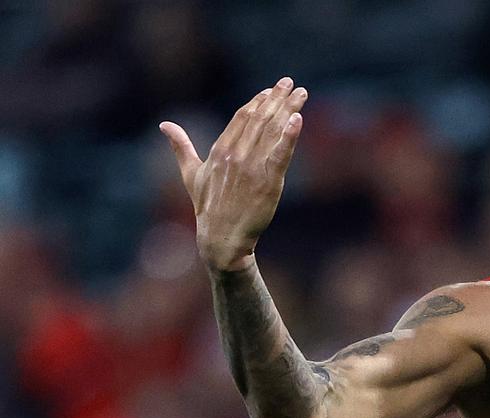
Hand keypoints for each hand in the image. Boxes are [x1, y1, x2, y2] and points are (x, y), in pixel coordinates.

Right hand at [159, 77, 307, 271]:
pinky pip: (280, 155)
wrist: (221, 237)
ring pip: (272, 132)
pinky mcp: (268, 182)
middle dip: (276, 98)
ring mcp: (252, 168)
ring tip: (301, 94)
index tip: (270, 90)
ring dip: (288, 110)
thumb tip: (164, 125)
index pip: (242, 118)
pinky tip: (298, 120)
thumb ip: (181, 147)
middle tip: (290, 83)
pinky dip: (289, 137)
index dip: (257, 102)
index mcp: (219, 150)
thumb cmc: (208, 207)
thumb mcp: (191, 173)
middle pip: (259, 119)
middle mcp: (235, 155)